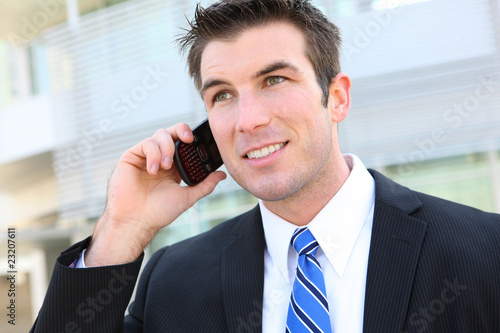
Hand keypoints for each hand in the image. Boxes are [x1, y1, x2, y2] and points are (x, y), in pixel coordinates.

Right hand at [85, 123, 226, 265]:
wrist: (137, 221)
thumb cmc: (158, 212)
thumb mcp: (187, 197)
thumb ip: (205, 185)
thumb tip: (222, 175)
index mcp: (174, 167)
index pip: (184, 144)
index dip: (192, 138)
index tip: (200, 142)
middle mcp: (160, 158)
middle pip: (172, 132)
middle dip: (182, 130)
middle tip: (188, 139)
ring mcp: (146, 156)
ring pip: (160, 134)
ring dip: (167, 147)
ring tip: (167, 166)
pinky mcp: (132, 156)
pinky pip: (146, 143)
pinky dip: (153, 153)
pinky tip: (154, 170)